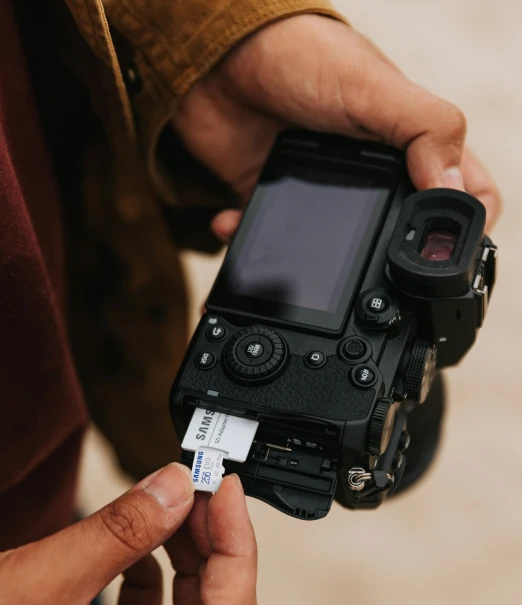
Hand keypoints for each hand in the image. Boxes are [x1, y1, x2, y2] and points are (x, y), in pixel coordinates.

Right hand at [0, 466, 256, 604]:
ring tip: (178, 506)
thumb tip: (180, 486)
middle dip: (220, 551)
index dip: (238, 549)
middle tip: (206, 492)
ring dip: (191, 559)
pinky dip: (158, 575)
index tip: (226, 491)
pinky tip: (143, 543)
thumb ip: (122, 531)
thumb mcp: (44, 578)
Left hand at [173, 15, 501, 239]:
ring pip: (339, 251)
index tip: (446, 257)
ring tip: (296, 268)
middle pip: (404, 234)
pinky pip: (274, 241)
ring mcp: (328, 193)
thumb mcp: (373, 88)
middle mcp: (375, 174)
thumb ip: (423, 130)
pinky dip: (248, 240)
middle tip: (365, 279)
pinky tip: (231, 225)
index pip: (462, 191)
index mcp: (411, 144)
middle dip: (388, 264)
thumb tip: (451, 189)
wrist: (220, 59)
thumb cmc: (300, 56)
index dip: (466, 225)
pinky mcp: (281, 202)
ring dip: (315, 265)